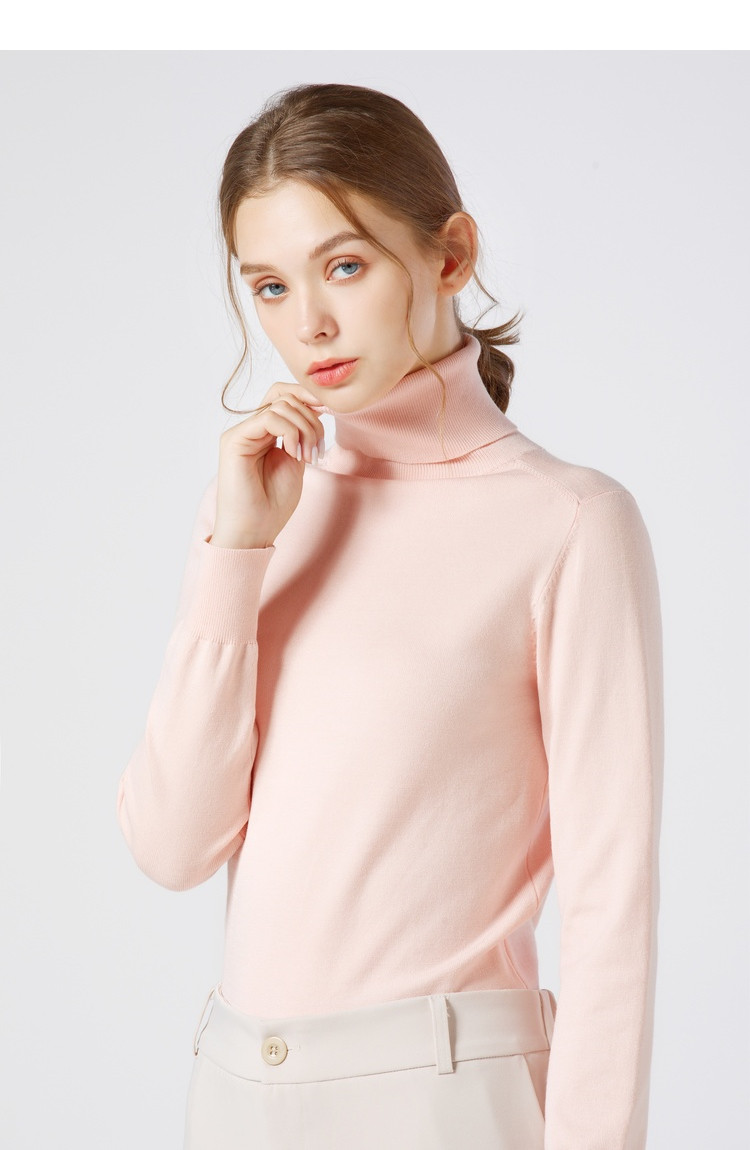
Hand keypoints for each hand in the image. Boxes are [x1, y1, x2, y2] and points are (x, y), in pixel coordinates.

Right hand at [210, 380, 325, 548]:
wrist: (254, 530)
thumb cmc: (273, 504)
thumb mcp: (297, 460)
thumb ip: (302, 434)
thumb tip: (318, 407)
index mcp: (265, 433)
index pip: (285, 396)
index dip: (309, 398)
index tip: (330, 412)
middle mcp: (251, 429)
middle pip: (285, 396)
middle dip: (312, 418)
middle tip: (317, 450)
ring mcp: (241, 433)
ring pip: (280, 405)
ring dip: (304, 428)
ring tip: (306, 456)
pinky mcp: (234, 440)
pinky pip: (268, 417)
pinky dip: (290, 432)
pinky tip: (293, 454)